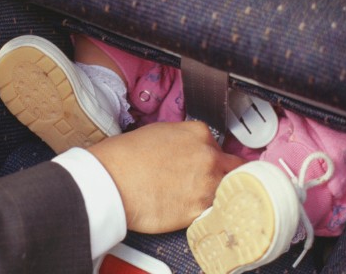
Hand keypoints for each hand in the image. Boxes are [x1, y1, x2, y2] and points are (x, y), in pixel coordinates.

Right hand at [88, 121, 243, 233]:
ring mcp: (207, 185)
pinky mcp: (199, 211)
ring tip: (194, 198)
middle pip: (234, 169)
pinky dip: (206, 213)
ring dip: (216, 195)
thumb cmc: (125, 157)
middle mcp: (209, 157)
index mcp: (199, 133)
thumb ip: (183, 141)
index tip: (209, 166)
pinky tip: (190, 210)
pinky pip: (213, 212)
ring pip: (227, 192)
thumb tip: (188, 151)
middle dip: (224, 175)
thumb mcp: (158, 133)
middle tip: (208, 182)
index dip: (215, 158)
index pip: (222, 147)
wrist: (111, 180)